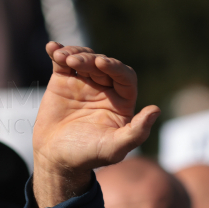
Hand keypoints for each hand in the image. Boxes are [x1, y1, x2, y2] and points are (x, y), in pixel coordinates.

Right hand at [32, 43, 160, 207]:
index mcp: (122, 103)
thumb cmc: (88, 156)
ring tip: (63, 60)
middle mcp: (105, 90)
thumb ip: (137, 132)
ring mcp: (84, 84)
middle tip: (77, 63)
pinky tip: (51, 48)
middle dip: (90, 60)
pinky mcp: (63, 82)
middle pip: (103, 65)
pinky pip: (62, 62)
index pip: (125, 77)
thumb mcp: (114, 148)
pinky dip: (57, 52)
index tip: (101, 64)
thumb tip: (157, 110)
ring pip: (84, 59)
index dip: (115, 67)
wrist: (57, 159)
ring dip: (75, 54)